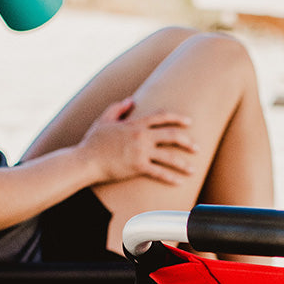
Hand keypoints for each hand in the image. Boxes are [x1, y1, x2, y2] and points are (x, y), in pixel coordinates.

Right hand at [77, 98, 196, 185]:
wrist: (86, 160)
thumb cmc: (93, 141)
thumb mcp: (104, 119)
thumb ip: (118, 108)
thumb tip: (131, 101)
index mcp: (135, 124)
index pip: (162, 117)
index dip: (177, 118)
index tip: (188, 122)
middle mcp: (141, 136)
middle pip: (171, 136)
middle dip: (187, 141)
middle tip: (197, 147)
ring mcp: (140, 152)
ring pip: (169, 157)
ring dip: (183, 163)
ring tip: (193, 169)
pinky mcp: (138, 167)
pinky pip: (159, 173)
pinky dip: (171, 178)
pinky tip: (179, 182)